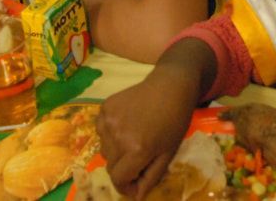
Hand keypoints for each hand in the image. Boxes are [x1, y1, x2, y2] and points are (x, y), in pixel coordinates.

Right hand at [96, 64, 198, 197]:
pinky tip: (126, 124)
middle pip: (110, 165)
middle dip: (123, 168)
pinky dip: (110, 133)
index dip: (126, 186)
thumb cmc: (174, 122)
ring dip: (116, 151)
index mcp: (136, 150)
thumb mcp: (168, 154)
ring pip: (104, 148)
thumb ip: (150, 177)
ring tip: (133, 138)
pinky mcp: (104, 107)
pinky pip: (101, 130)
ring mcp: (108, 120)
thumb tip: (136, 197)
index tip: (135, 184)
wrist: (170, 86)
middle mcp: (118, 136)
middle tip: (138, 159)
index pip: (118, 179)